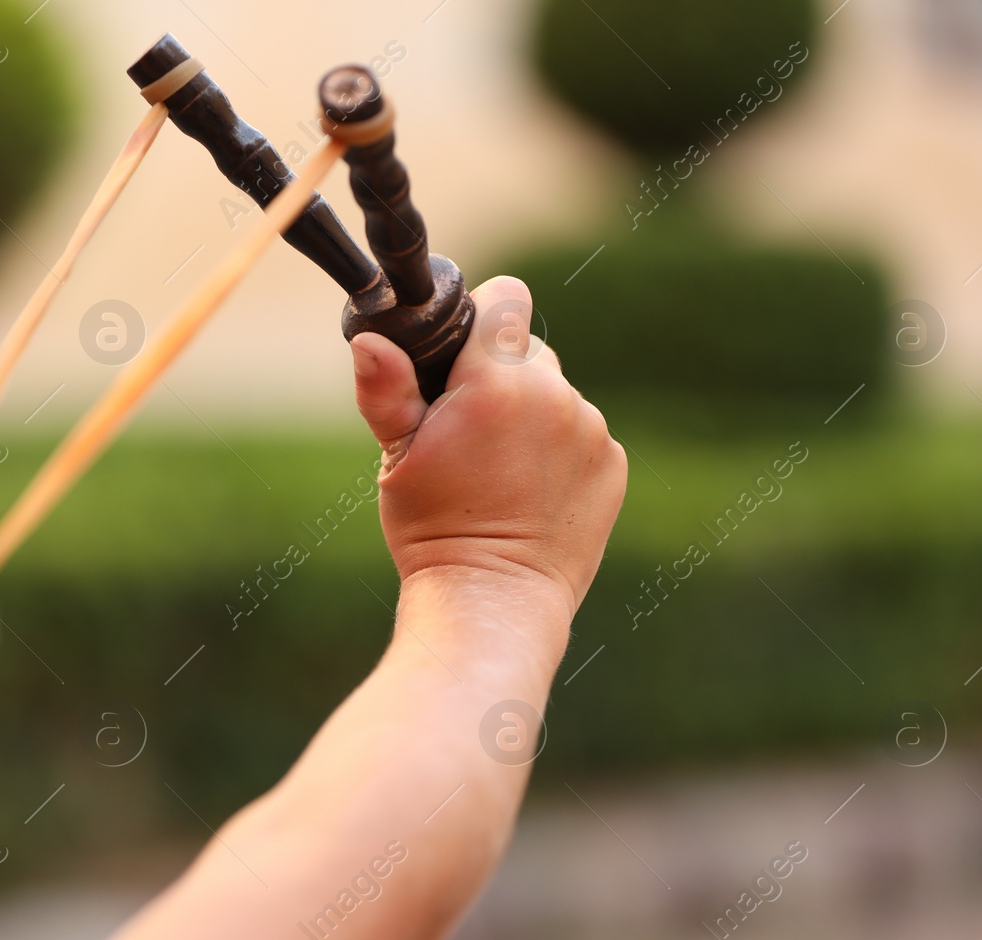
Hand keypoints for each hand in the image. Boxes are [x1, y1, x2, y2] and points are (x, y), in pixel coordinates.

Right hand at [350, 275, 626, 617]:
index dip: (480, 317)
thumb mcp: (397, 457)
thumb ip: (385, 389)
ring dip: (530, 414)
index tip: (459, 355)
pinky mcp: (611, 462)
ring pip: (555, 393)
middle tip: (468, 430)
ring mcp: (590, 430)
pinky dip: (557, 449)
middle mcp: (554, 396)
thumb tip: (370, 339)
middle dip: (499, 375)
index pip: (505, 298)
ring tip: (498, 469)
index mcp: (497, 383)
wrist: (493, 600)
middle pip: (527, 349)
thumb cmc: (432, 528)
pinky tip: (529, 490)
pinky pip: (581, 432)